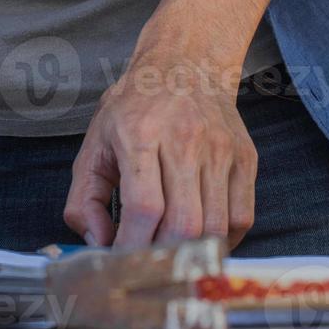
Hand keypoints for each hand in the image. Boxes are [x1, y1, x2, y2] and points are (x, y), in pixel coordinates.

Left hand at [64, 42, 256, 249]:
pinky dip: (222, 240)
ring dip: (192, 253)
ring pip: (216, 226)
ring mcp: (221, 149)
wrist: (186, 64)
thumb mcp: (95, 143)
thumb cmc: (135, 108)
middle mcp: (185, 140)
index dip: (132, 246)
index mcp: (140, 133)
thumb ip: (84, 199)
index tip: (121, 261)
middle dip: (163, 257)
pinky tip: (200, 237)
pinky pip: (242, 216)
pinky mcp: (245, 158)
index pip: (144, 207)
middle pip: (184, 223)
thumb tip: (99, 243)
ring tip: (172, 253)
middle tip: (147, 263)